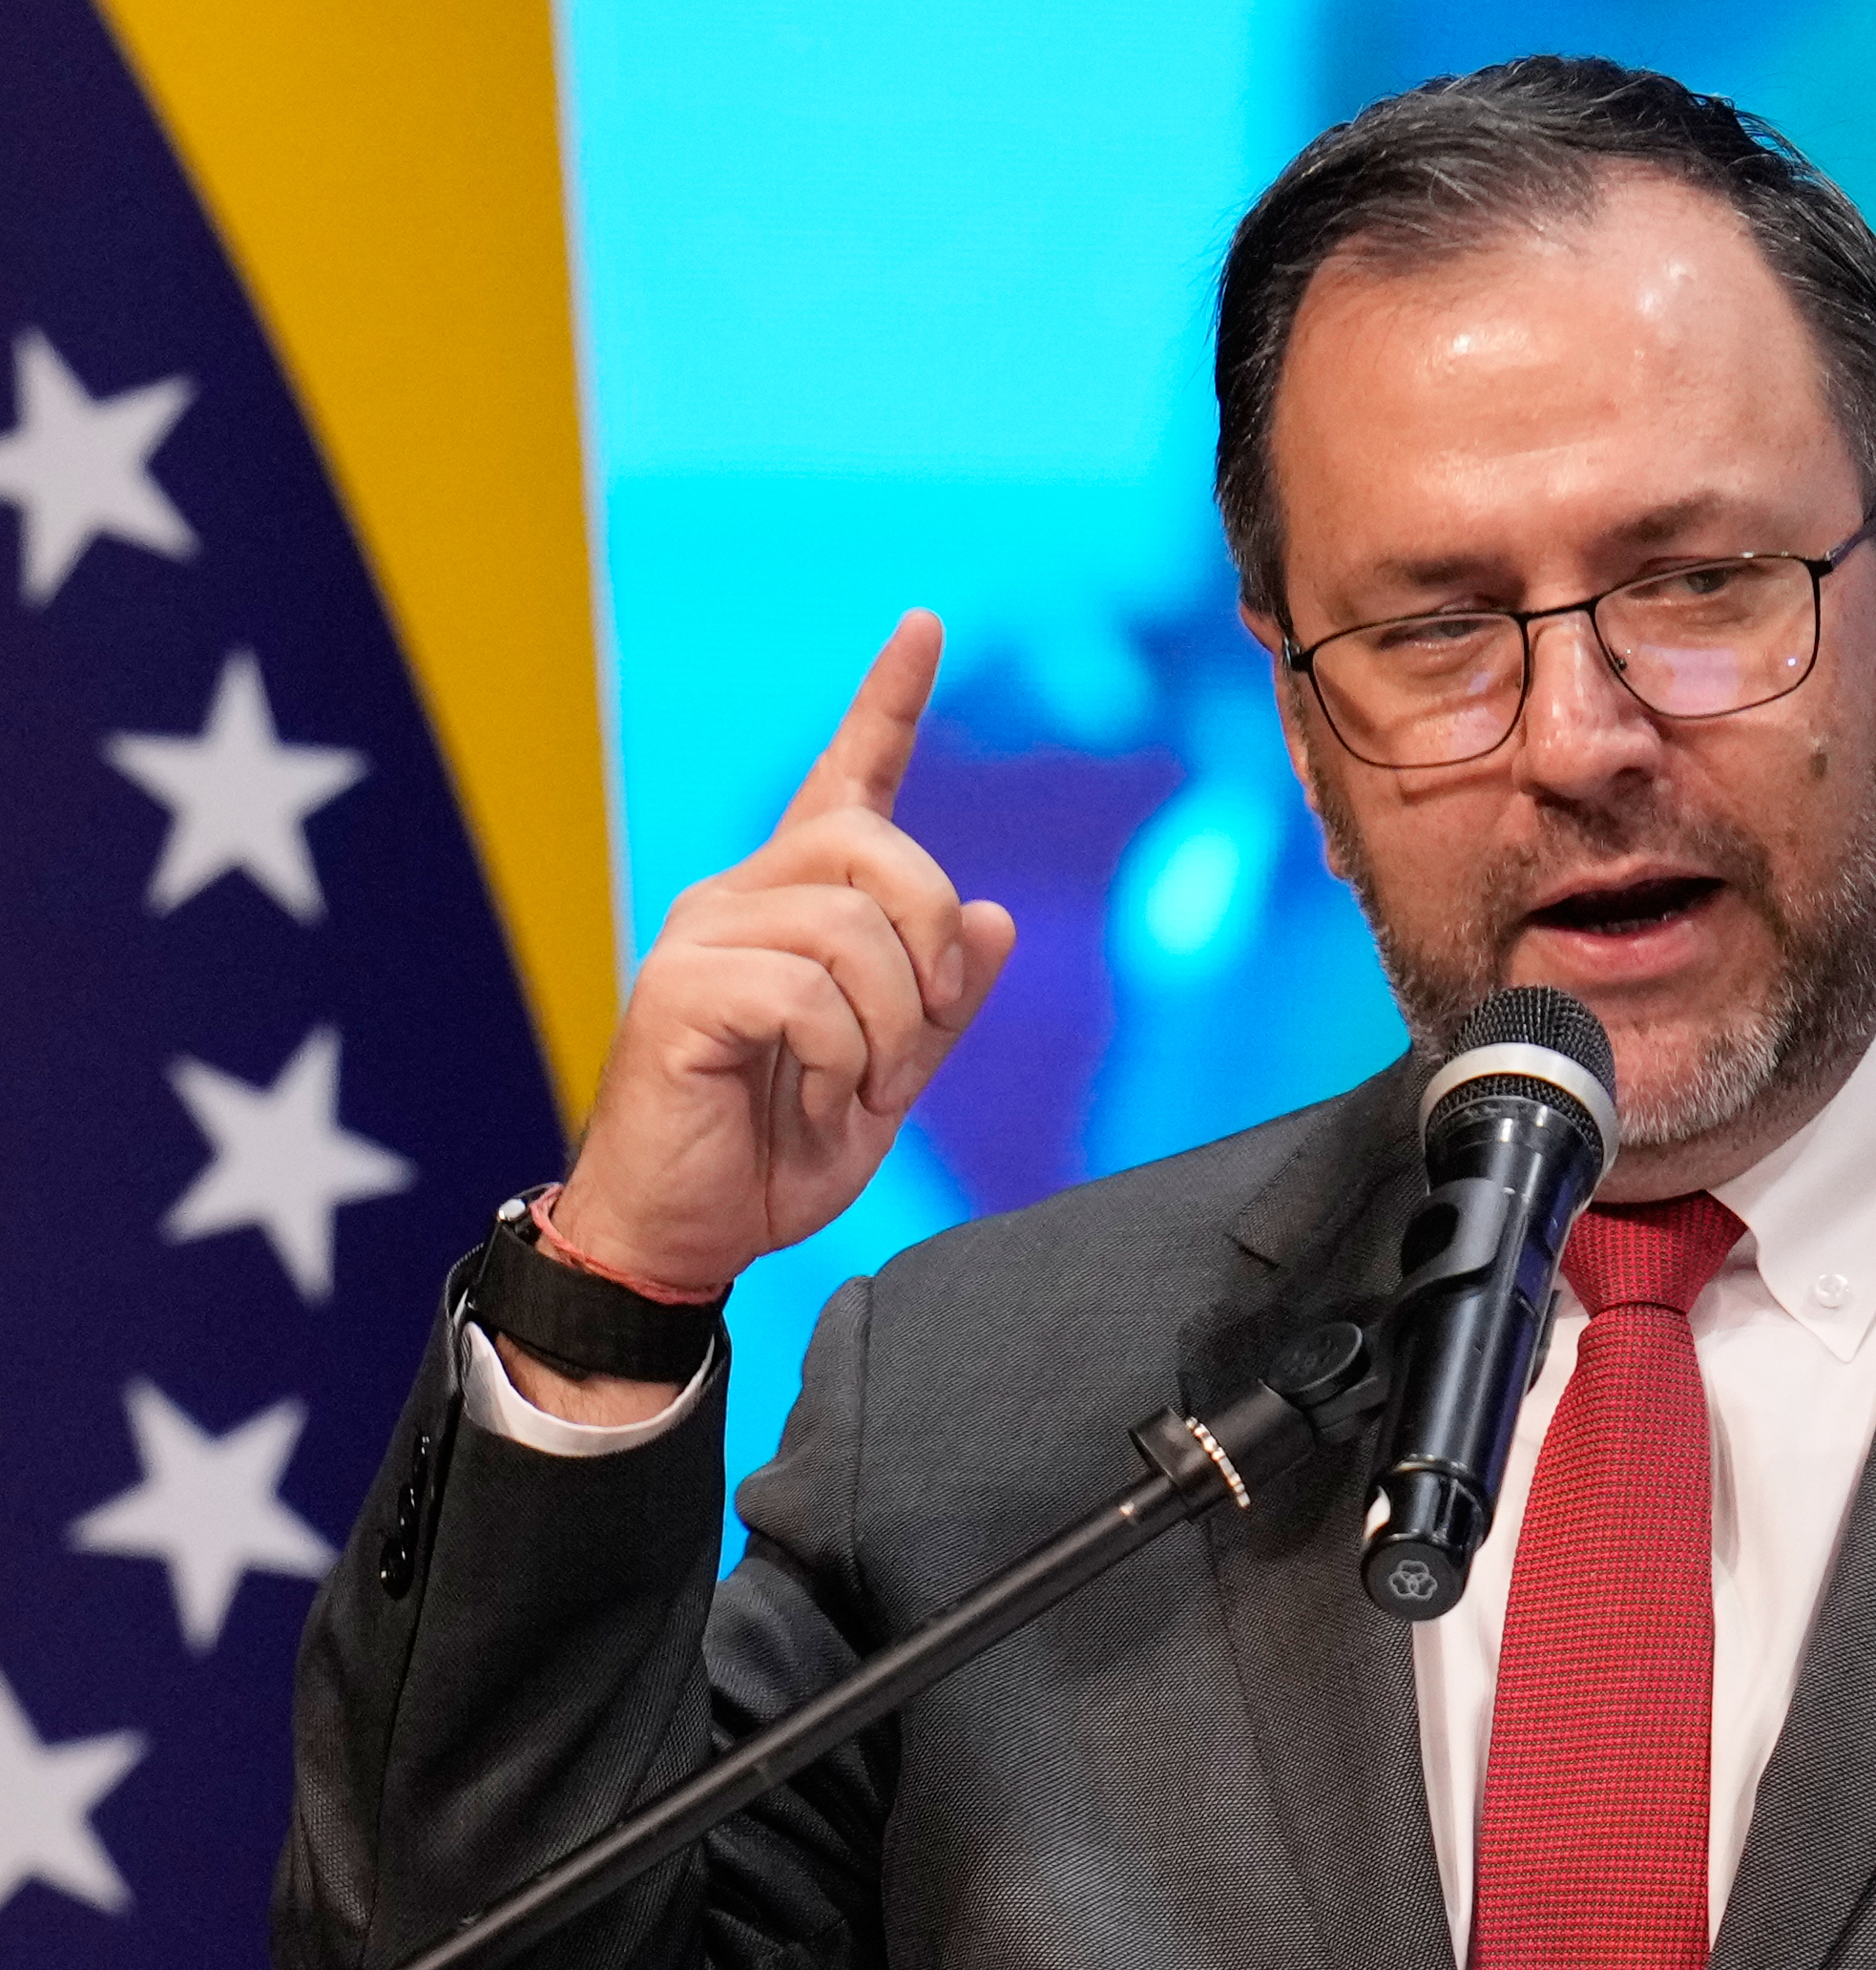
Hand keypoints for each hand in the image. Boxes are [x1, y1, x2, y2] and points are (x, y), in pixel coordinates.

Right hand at [551, 610, 1016, 1300]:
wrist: (685, 1234)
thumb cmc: (772, 1152)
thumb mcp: (889, 1077)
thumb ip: (943, 1001)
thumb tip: (995, 916)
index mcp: (795, 906)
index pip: (847, 779)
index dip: (889, 702)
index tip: (926, 626)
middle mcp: (740, 897)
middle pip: (875, 849)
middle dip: (926, 945)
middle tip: (914, 1040)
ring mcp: (701, 936)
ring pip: (850, 931)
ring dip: (888, 1028)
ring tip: (852, 1089)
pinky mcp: (677, 988)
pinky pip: (806, 993)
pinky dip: (839, 1061)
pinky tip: (809, 1099)